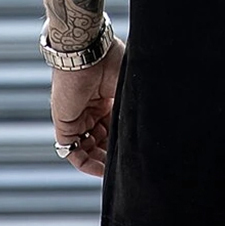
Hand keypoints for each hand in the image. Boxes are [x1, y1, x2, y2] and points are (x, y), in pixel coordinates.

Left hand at [50, 35, 124, 177]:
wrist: (89, 53)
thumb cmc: (112, 62)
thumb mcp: (129, 89)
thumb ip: (137, 108)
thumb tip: (159, 127)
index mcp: (107, 98)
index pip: (114, 127)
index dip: (124, 142)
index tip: (137, 153)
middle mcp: (91, 110)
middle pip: (102, 141)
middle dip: (114, 156)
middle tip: (129, 167)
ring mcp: (77, 118)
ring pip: (88, 149)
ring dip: (102, 162)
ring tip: (117, 172)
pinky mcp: (65, 124)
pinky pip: (73, 151)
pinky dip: (86, 163)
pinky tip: (102, 170)